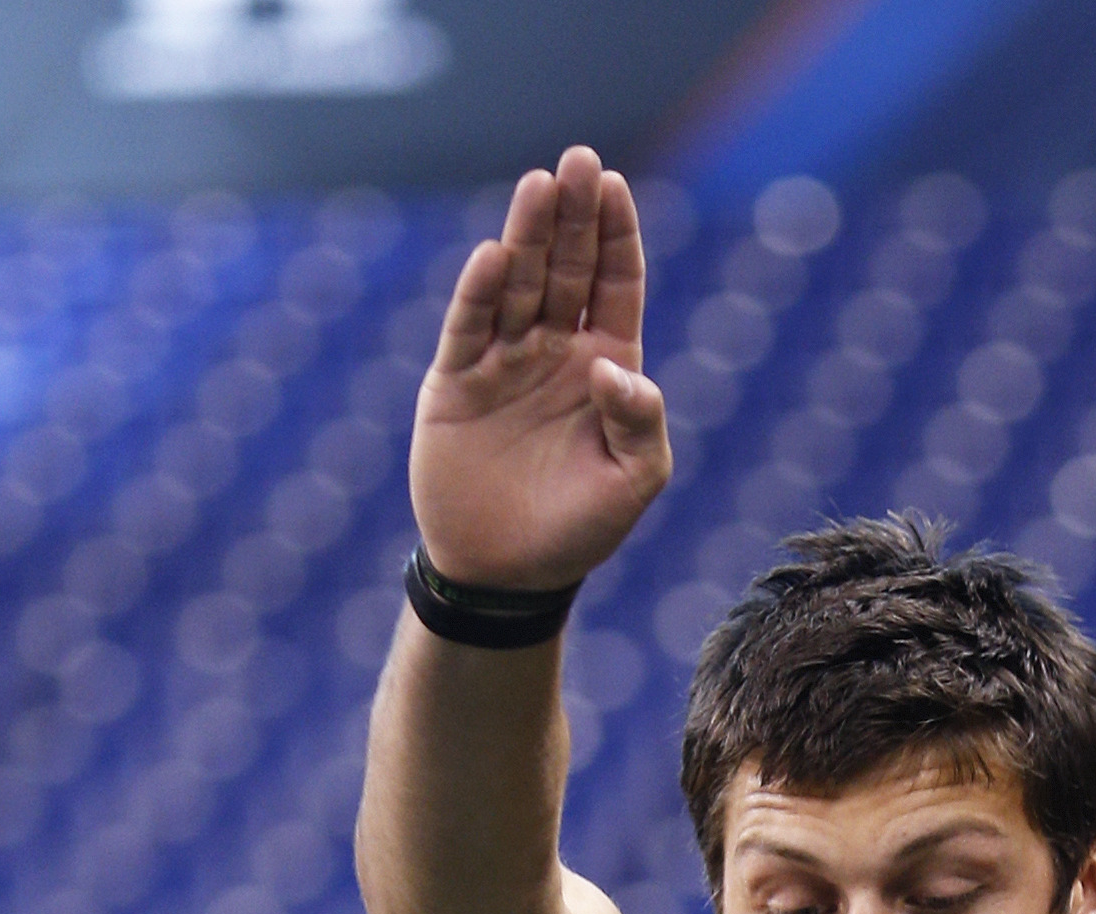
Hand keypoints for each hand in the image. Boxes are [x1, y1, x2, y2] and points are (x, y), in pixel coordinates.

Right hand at [409, 148, 670, 590]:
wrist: (508, 573)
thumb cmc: (582, 529)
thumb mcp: (635, 481)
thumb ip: (640, 421)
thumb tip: (614, 367)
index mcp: (607, 366)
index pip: (614, 285)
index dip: (616, 236)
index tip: (617, 187)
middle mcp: (554, 352)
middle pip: (566, 269)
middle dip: (574, 216)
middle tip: (580, 158)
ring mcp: (503, 363)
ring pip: (519, 285)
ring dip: (529, 236)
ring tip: (540, 185)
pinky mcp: (455, 383)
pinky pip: (470, 328)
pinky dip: (481, 292)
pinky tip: (497, 255)